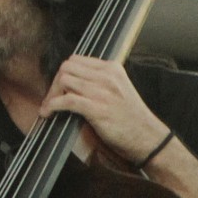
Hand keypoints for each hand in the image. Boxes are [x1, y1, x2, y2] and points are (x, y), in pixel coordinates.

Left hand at [39, 56, 168, 167]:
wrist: (148, 137)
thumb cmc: (132, 118)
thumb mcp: (120, 89)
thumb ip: (101, 80)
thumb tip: (74, 81)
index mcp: (112, 69)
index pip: (76, 60)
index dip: (64, 73)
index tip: (61, 88)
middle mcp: (107, 76)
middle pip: (67, 68)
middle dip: (55, 83)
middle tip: (53, 98)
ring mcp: (103, 92)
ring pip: (64, 81)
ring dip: (52, 95)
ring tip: (50, 107)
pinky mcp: (97, 109)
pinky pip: (66, 101)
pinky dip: (52, 106)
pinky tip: (49, 113)